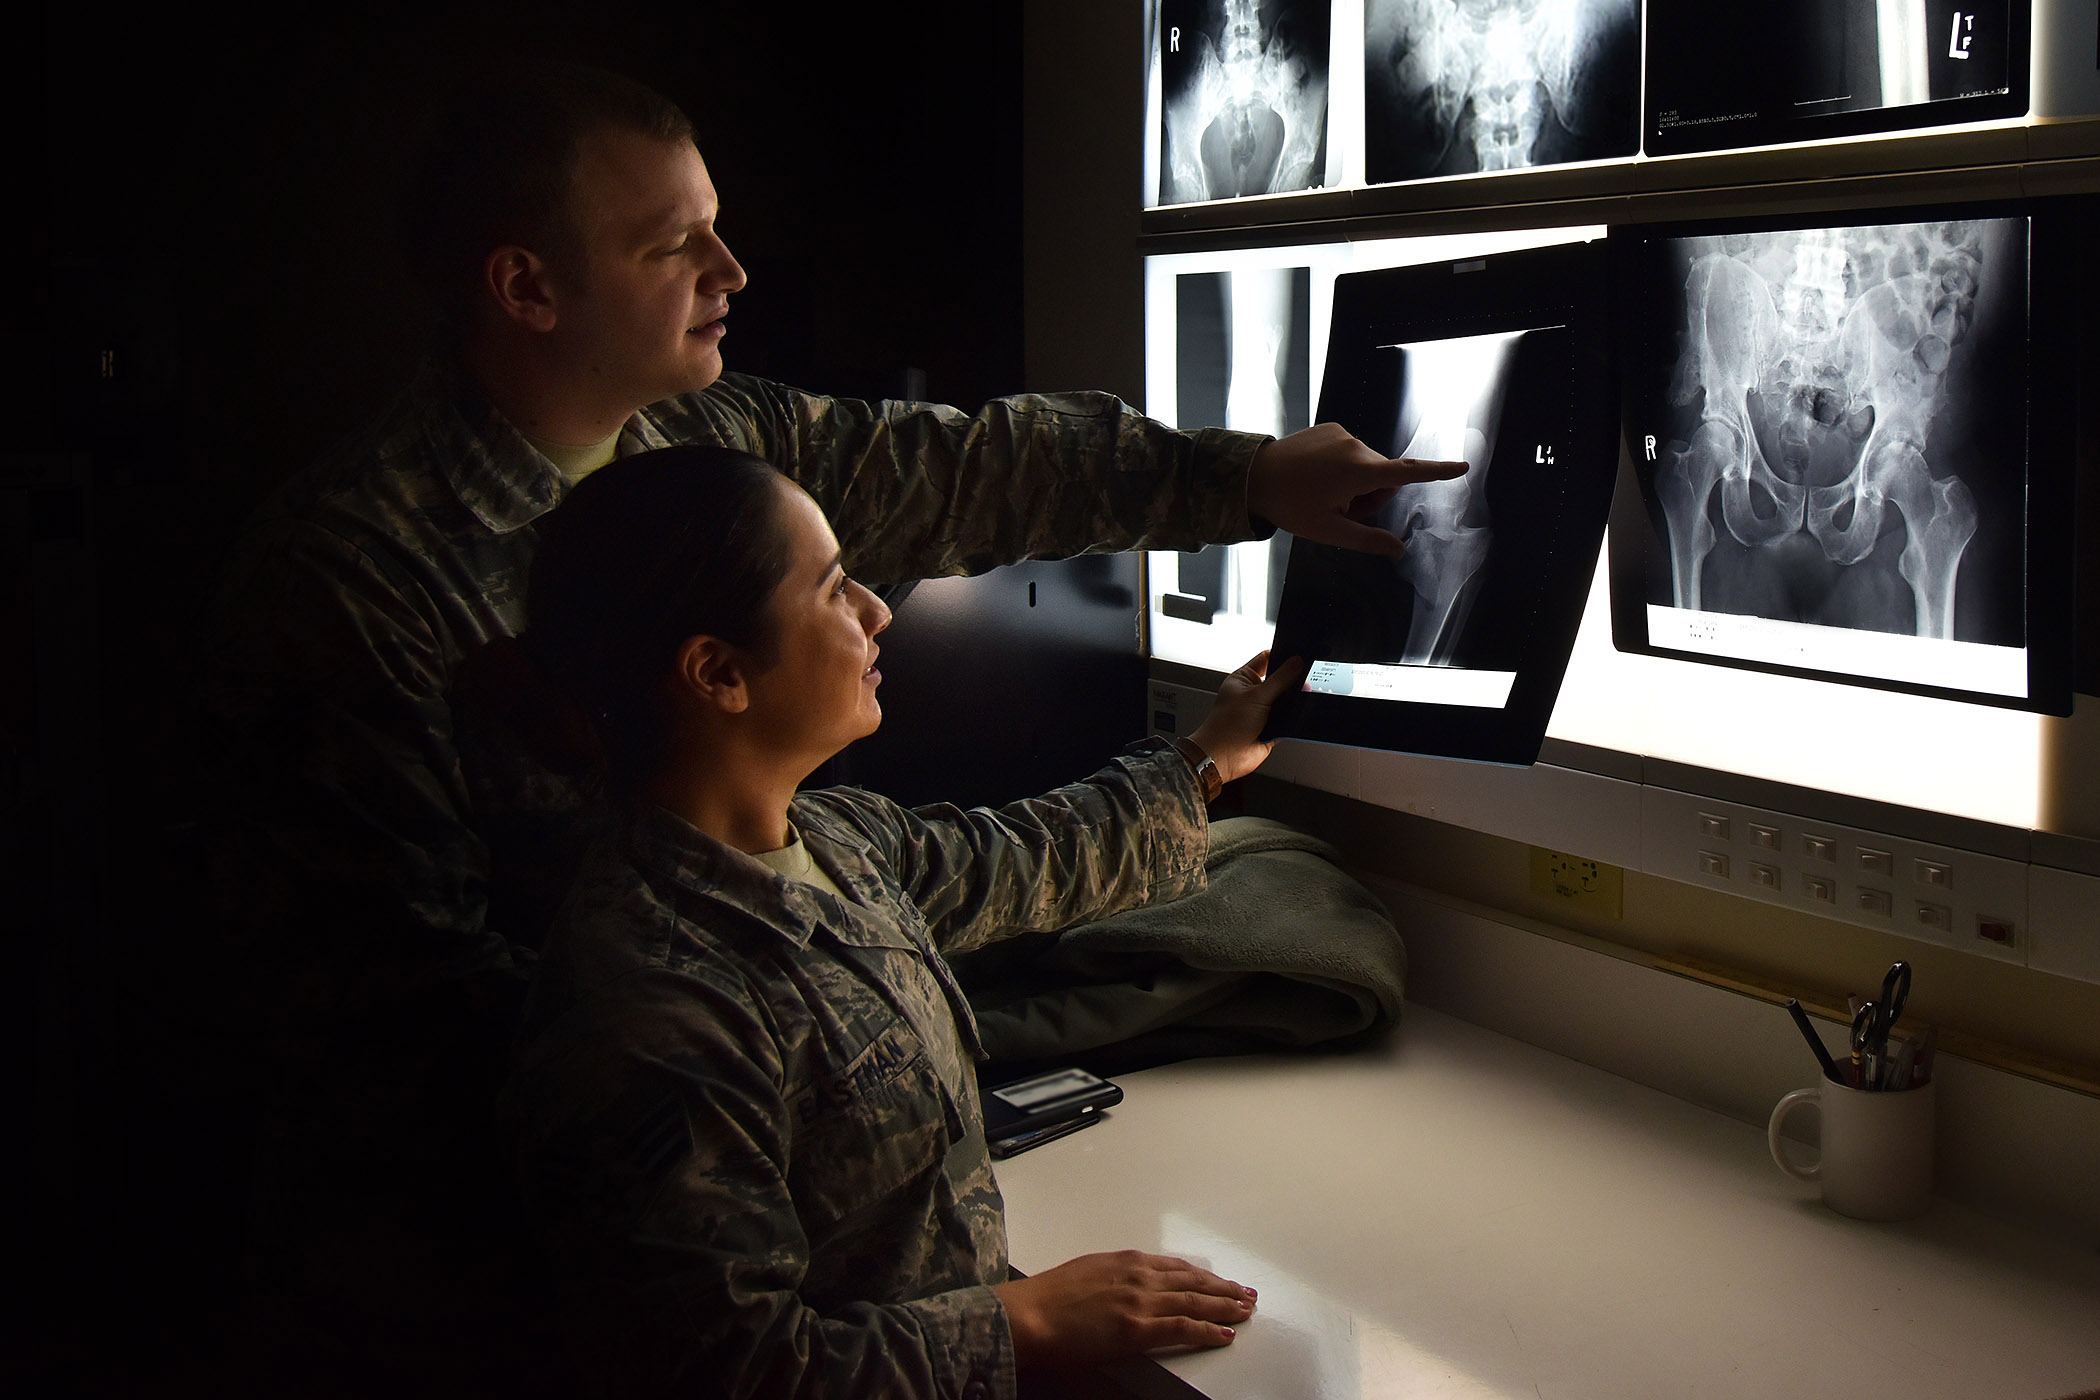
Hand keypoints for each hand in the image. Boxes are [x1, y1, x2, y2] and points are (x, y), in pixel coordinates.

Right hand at [993, 1250, 1256, 1367]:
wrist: (1031, 1314)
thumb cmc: (1049, 1296)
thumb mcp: (1088, 1271)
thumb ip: (1115, 1275)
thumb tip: (1129, 1285)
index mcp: (1128, 1261)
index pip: (1177, 1268)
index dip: (1203, 1276)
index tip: (1220, 1281)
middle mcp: (1141, 1276)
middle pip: (1194, 1282)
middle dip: (1224, 1289)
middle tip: (1247, 1294)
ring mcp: (1142, 1302)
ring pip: (1196, 1302)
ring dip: (1226, 1307)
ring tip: (1246, 1310)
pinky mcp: (1139, 1328)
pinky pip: (1185, 1328)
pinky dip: (1209, 1331)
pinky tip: (1226, 1334)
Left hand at [1187, 650, 1305, 784]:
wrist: (1224, 756)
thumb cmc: (1227, 725)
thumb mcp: (1256, 695)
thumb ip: (1280, 679)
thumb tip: (1296, 662)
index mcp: (1244, 678)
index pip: (1266, 659)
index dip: (1281, 655)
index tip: (1299, 655)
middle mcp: (1253, 693)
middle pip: (1279, 679)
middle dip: (1291, 680)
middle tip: (1304, 678)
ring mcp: (1263, 710)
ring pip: (1286, 700)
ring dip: (1292, 701)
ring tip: (1300, 698)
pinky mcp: (1271, 726)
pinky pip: (1288, 718)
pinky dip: (1293, 717)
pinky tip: (1298, 714)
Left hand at [1247, 421, 1466, 556]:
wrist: (1253, 475)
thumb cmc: (1290, 506)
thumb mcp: (1328, 531)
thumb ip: (1367, 540)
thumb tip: (1399, 550)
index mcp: (1359, 472)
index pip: (1408, 473)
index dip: (1437, 471)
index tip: (1462, 466)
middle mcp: (1356, 446)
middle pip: (1384, 478)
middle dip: (1370, 497)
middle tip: (1339, 510)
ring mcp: (1342, 434)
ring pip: (1367, 466)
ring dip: (1355, 483)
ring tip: (1323, 493)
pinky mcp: (1331, 428)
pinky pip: (1350, 452)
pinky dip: (1342, 467)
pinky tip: (1316, 476)